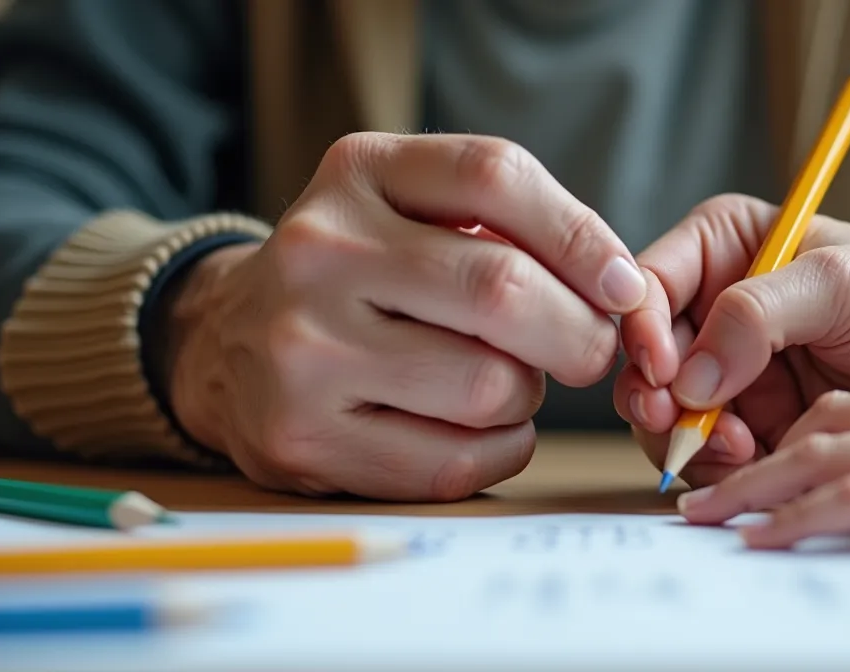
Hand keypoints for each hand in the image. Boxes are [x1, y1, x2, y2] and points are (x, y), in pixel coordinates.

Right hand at [165, 133, 645, 500]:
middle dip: (580, 333)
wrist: (223, 343)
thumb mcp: (409, 207)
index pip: (495, 177)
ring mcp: (303, 350)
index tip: (626, 287)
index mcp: (358, 172)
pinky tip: (480, 429)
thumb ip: (512, 226)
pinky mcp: (303, 441)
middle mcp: (318, 251)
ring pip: (490, 386)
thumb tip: (625, 294)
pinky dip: (500, 450)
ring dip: (530, 395)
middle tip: (590, 350)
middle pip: (504, 291)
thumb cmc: (361, 276)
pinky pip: (456, 461)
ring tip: (505, 381)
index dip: (583, 237)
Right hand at [615, 194, 849, 486]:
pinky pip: (703, 452)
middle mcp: (710, 308)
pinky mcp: (746, 422)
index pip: (648, 285)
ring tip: (738, 446)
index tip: (665, 372)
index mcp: (720, 247)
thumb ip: (756, 314)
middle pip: (643, 357)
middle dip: (657, 397)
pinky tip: (753, 462)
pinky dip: (716, 465)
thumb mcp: (837, 283)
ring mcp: (724, 370)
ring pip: (665, 413)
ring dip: (687, 438)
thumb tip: (689, 376)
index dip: (642, 331)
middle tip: (679, 424)